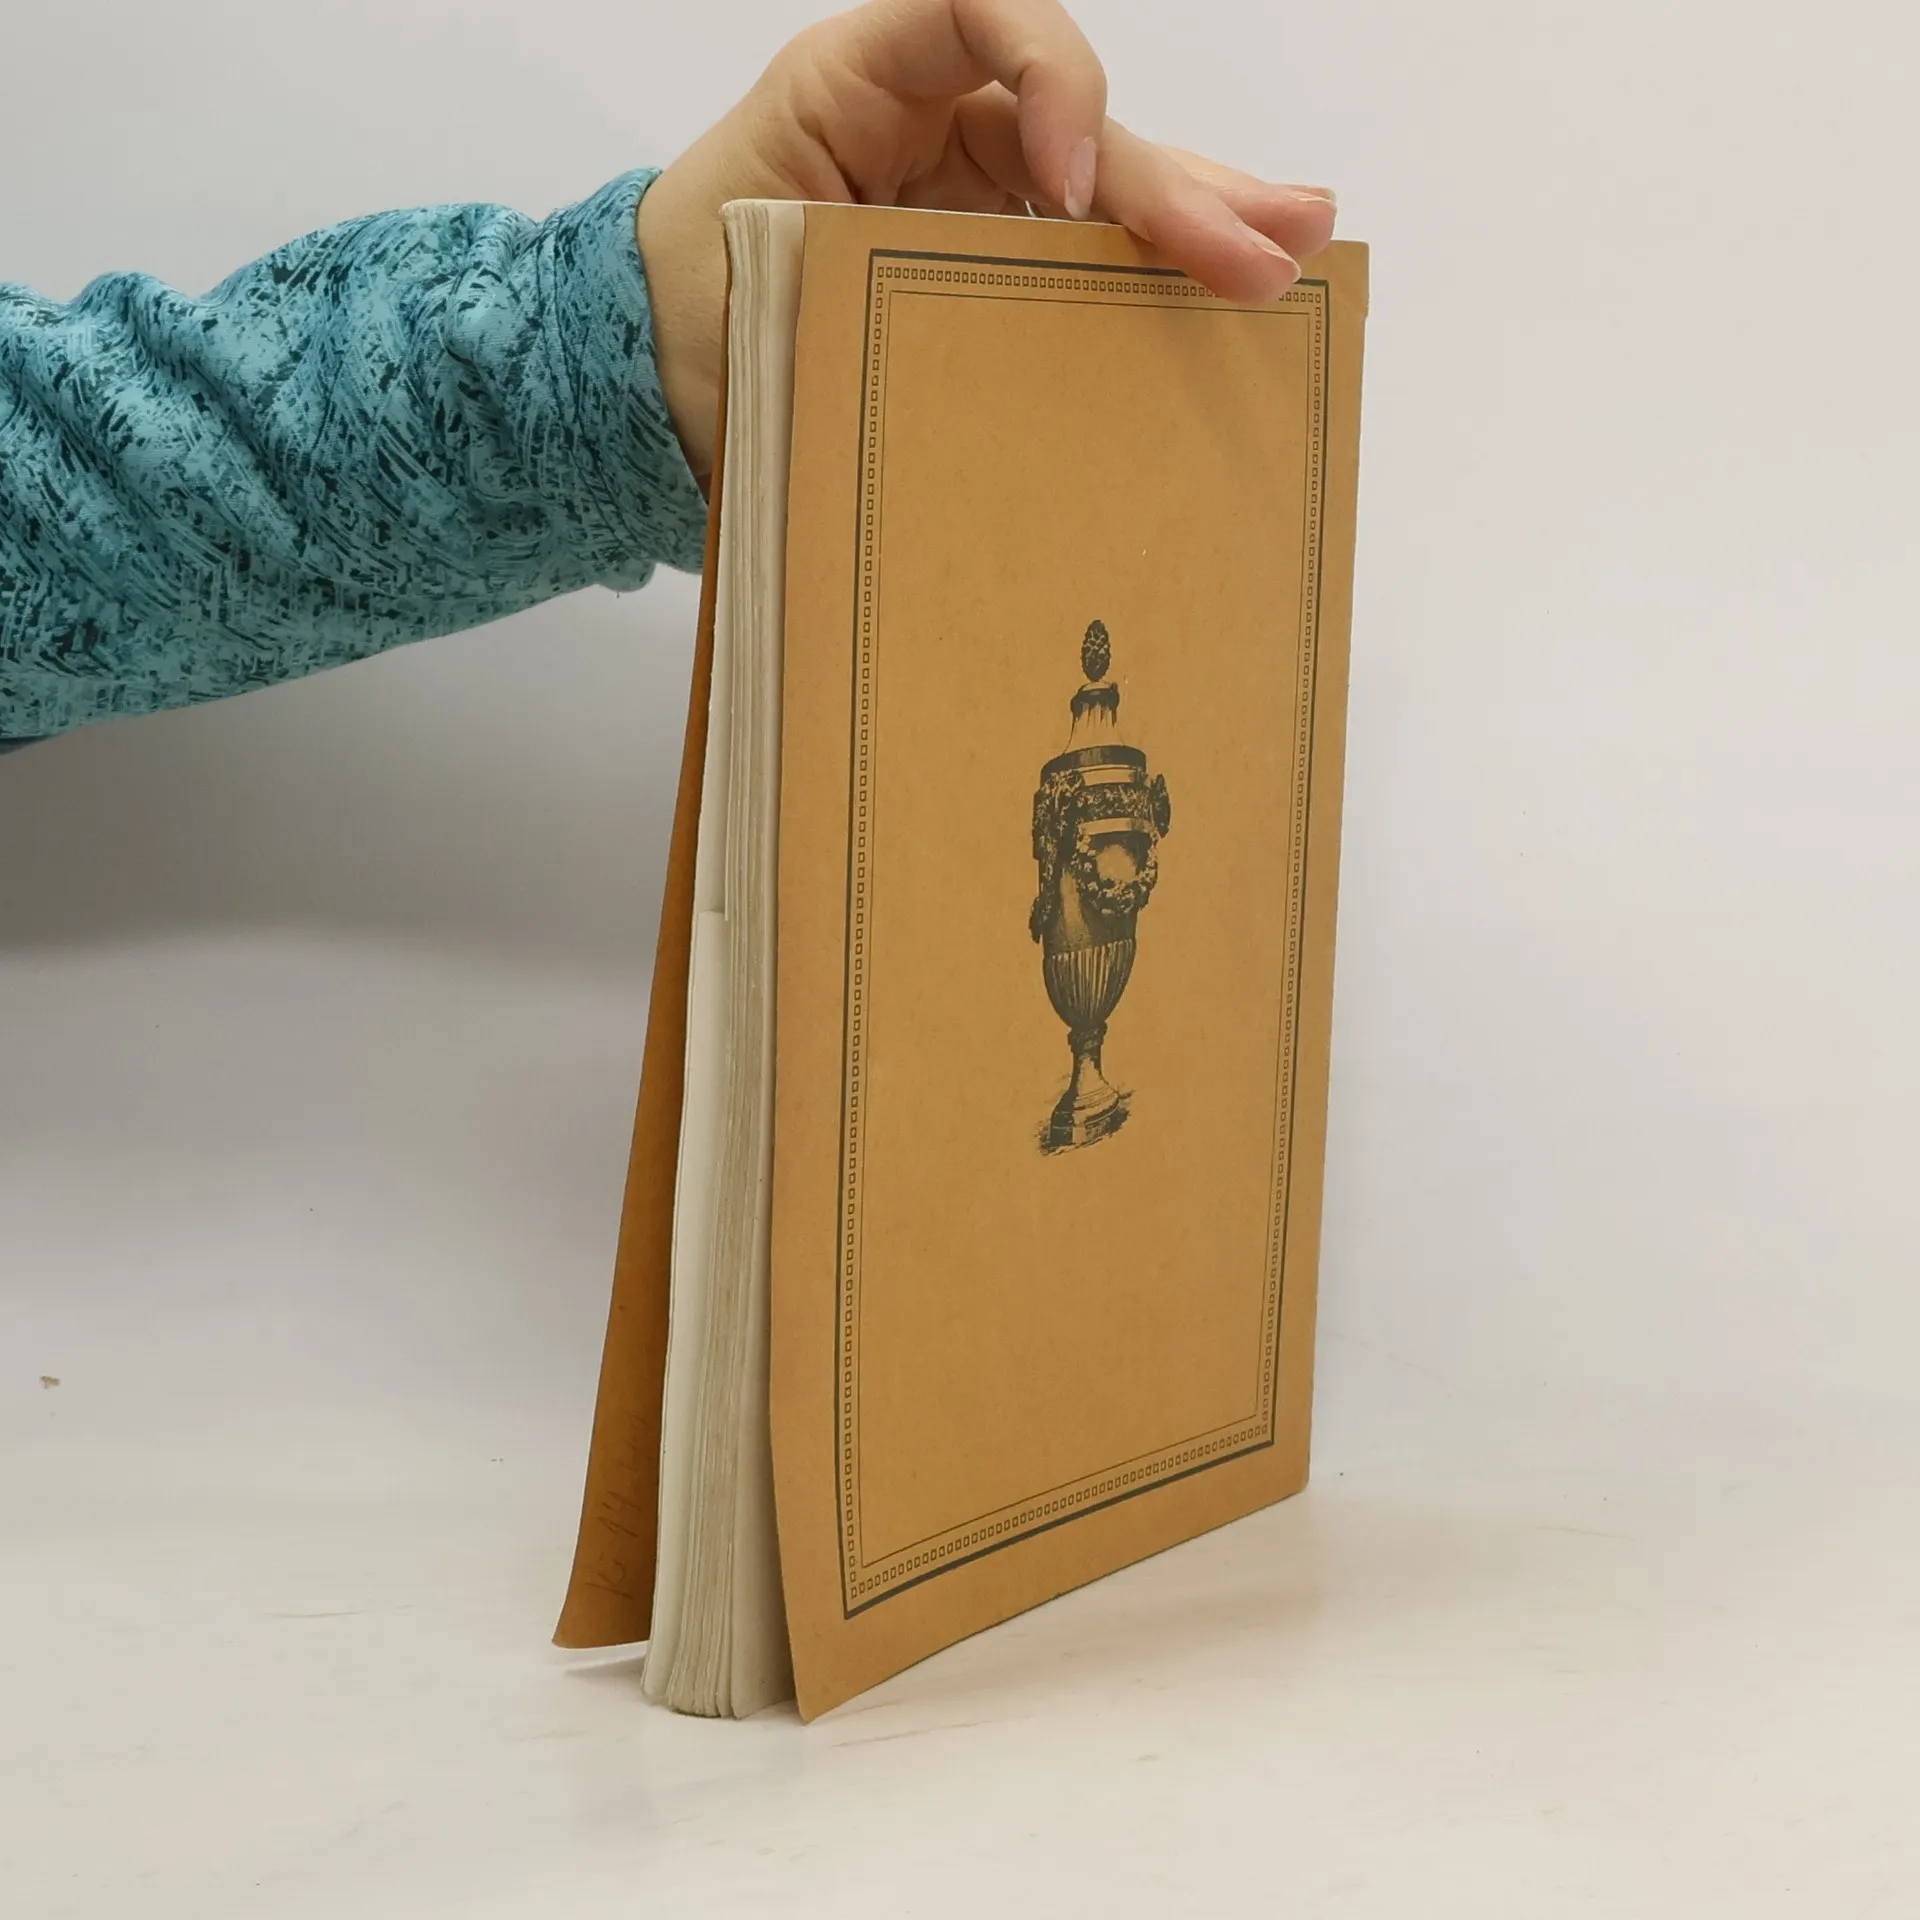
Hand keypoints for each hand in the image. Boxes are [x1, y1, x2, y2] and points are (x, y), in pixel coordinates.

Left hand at [636, 0, 1337, 478]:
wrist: (652, 368)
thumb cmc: (687, 309)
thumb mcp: (755, 284)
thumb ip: (852, 293)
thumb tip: (948, 386)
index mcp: (856, 89)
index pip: (972, 15)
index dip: (1048, 79)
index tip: (1066, 191)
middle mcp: (928, 123)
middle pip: (1075, 123)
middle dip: (1173, 189)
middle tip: (1264, 248)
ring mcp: (966, 191)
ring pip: (1102, 184)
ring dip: (1201, 216)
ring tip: (1296, 241)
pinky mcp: (984, 259)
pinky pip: (1080, 256)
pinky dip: (1154, 274)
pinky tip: (1237, 275)